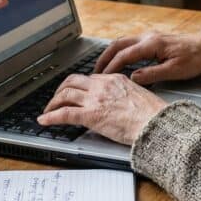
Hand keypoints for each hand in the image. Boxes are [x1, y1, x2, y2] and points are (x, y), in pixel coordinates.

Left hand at [37, 73, 167, 144]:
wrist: (156, 122)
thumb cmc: (153, 114)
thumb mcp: (139, 96)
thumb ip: (125, 95)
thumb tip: (121, 102)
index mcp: (115, 79)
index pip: (90, 78)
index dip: (78, 86)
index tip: (75, 93)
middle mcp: (102, 85)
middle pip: (72, 81)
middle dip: (61, 90)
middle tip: (56, 99)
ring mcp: (95, 99)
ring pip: (65, 95)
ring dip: (52, 103)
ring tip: (47, 111)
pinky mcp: (91, 115)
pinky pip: (64, 114)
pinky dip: (50, 117)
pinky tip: (44, 120)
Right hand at [94, 32, 200, 84]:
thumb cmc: (194, 59)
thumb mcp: (175, 71)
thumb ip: (152, 74)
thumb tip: (133, 78)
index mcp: (152, 44)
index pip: (125, 55)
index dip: (111, 67)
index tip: (101, 78)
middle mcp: (148, 37)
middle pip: (118, 44)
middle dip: (104, 57)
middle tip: (94, 72)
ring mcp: (149, 36)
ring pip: (122, 42)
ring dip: (110, 54)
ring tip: (102, 68)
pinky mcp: (152, 40)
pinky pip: (130, 44)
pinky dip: (119, 52)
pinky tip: (117, 62)